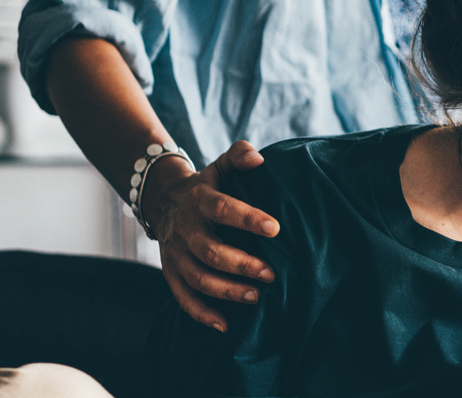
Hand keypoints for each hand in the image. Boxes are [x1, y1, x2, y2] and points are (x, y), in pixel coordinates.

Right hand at [141, 140, 278, 331]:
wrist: (164, 200)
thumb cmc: (208, 185)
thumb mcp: (220, 166)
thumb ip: (239, 156)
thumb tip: (258, 159)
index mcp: (199, 200)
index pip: (222, 208)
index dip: (247, 218)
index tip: (276, 228)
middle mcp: (184, 228)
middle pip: (209, 250)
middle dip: (241, 264)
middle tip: (271, 274)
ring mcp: (175, 253)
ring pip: (197, 277)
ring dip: (226, 291)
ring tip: (256, 297)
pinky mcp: (170, 271)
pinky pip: (182, 297)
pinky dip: (201, 313)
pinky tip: (225, 325)